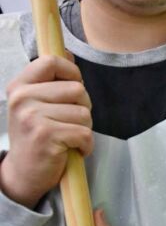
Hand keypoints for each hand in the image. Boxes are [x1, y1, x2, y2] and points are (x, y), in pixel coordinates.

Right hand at [1, 55, 92, 208]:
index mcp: (19, 87)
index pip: (51, 61)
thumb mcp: (37, 103)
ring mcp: (32, 117)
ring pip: (84, 112)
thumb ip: (51, 80)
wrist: (24, 173)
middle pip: (77, 89)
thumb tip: (67, 52)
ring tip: (67, 138)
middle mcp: (21, 99)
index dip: (72, 73)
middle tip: (68, 123)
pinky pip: (85, 133)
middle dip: (83, 107)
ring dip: (84, 128)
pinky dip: (85, 145)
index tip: (72, 89)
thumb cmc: (38, 135)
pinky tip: (71, 150)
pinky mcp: (46, 135)